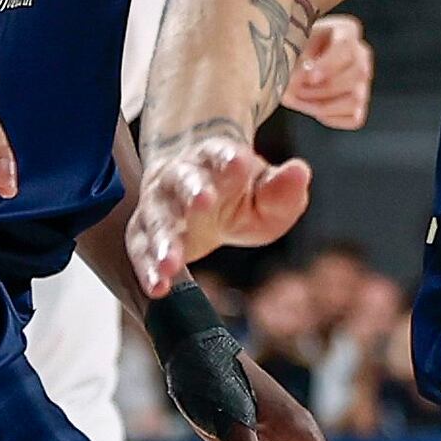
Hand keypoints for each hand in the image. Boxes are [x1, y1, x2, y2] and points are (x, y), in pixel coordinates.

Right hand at [123, 124, 313, 294]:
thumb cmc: (238, 195)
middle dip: (193, 191)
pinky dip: (147, 269)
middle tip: (204, 201)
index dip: (229, 157)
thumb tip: (300, 172)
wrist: (195, 194)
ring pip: (158, 219)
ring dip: (163, 241)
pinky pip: (140, 250)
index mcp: (215, 158)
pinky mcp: (142, 233)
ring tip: (171, 264)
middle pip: (184, 181)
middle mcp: (180, 177)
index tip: (239, 161)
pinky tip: (158, 287)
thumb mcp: (268, 193)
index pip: (221, 153)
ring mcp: (159, 205)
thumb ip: (283, 188)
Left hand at [280, 12, 373, 131]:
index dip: (329, 65)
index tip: (310, 77)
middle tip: (294, 90)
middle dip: (320, 88)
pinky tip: (313, 108)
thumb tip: (302, 78)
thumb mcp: (291, 43)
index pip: (346, 47)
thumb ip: (297, 57)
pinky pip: (354, 117)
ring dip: (324, 105)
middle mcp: (361, 54)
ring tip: (299, 100)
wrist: (292, 63)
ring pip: (355, 98)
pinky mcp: (360, 105)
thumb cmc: (291, 48)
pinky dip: (332, 117)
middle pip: (354, 76)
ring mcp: (363, 81)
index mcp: (346, 30)